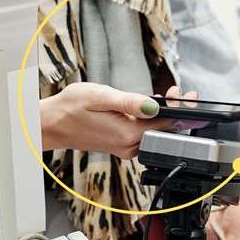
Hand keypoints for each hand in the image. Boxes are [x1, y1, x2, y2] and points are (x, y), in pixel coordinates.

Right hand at [41, 83, 196, 158]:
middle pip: (163, 129)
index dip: (181, 109)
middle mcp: (129, 145)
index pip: (165, 124)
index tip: (189, 96)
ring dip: (165, 114)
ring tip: (170, 95)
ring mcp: (125, 147)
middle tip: (181, 92)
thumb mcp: (101, 97)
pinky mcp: (121, 145)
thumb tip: (155, 106)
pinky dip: (152, 120)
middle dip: (177, 111)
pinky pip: (144, 133)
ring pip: (155, 131)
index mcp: (128, 134)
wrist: (50, 124)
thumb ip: (130, 102)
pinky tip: (152, 107)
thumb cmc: (71, 108)